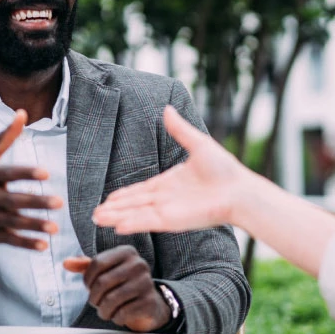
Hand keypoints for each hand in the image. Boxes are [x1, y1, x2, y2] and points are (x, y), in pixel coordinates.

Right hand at [0, 110, 63, 263]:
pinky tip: (43, 246)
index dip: (26, 173)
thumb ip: (4, 137)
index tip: (46, 173)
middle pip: (12, 200)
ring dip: (34, 226)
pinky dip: (25, 244)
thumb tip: (22, 113)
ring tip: (55, 228)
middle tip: (59, 202)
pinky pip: (8, 239)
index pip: (7, 173)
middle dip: (35, 202)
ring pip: (12, 222)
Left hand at [63, 246, 171, 331]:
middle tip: (96, 303)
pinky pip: (123, 313)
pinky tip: (119, 316)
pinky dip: (116, 318)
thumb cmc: (121, 285)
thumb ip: (85, 266)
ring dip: (103, 311)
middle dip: (94, 298)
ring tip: (105, 311)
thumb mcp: (105, 272)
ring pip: (111, 300)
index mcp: (127, 252)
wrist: (148, 303)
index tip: (90, 287)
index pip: (97, 263)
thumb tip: (66, 263)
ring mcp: (147, 282)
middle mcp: (139, 264)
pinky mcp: (150, 302)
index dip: (87, 279)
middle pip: (102, 282)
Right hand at [93, 105, 251, 233]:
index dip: (124, 195)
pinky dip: (132, 222)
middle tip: (95, 213)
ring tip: (97, 219)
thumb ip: (179, 130)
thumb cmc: (225, 169)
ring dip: (117, 216)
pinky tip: (117, 226)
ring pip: (136, 213)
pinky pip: (148, 221)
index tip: (109, 198)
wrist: (240, 190)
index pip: (141, 190)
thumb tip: (167, 108)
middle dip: (114, 208)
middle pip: (134, 204)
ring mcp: (169, 210)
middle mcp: (167, 198)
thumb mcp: (198, 143)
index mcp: (170, 183)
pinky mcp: (174, 219)